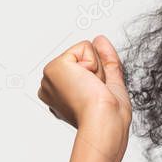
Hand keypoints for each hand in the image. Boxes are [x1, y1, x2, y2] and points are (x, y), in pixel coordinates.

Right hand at [37, 35, 131, 161]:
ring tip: (92, 89)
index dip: (100, 78)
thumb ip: (106, 60)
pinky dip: (93, 64)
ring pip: (84, 52)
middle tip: (96, 93)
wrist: (105, 121)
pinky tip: (86, 82)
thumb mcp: (111, 83)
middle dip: (98, 73)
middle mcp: (53, 88)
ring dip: (96, 70)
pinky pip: (84, 47)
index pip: (86, 70)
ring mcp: (50, 78)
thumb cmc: (109, 116)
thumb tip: (100, 40)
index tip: (97, 96)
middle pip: (85, 59)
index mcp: (63, 95)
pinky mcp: (53, 68)